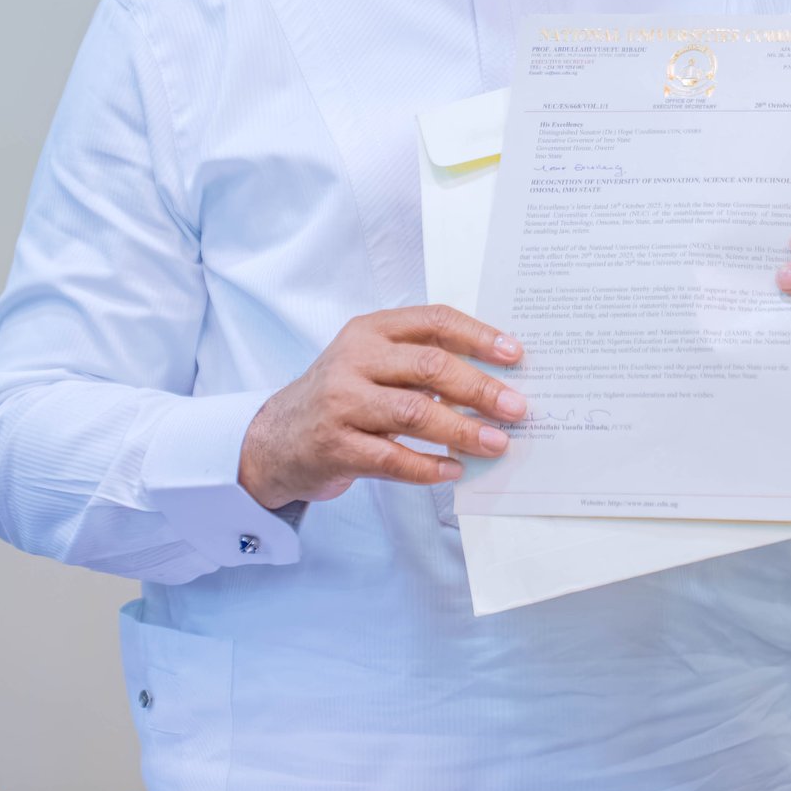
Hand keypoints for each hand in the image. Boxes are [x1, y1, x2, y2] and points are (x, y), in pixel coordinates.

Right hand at [238, 305, 527, 510]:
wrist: (274, 440)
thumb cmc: (342, 396)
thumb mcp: (372, 362)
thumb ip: (421, 360)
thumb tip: (494, 377)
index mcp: (371, 330)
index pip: (434, 321)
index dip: (479, 335)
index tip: (515, 355)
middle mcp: (354, 361)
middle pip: (430, 367)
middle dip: (480, 388)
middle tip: (516, 408)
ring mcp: (341, 404)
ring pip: (415, 414)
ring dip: (463, 430)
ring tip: (496, 442)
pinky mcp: (335, 447)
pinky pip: (393, 459)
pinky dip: (429, 467)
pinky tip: (454, 469)